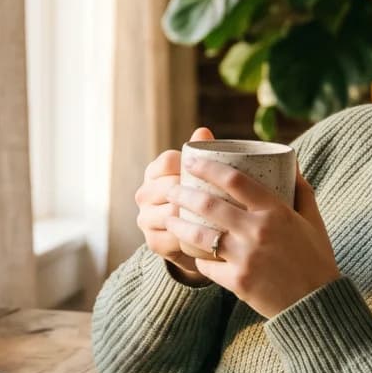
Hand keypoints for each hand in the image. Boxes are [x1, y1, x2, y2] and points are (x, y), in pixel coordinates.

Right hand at [134, 127, 214, 282]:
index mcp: (154, 171)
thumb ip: (203, 153)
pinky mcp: (152, 241)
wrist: (193, 239)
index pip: (168, 161)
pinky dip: (194, 238)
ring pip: (173, 213)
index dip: (190, 166)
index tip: (214, 174)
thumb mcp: (203, 176)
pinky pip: (175, 237)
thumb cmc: (200, 199)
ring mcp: (145, 218)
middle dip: (198, 194)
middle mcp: (144, 193)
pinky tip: (211, 236)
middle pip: (171, 188)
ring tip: (223, 218)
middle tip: (227, 198)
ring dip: (196, 216)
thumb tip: (203, 131)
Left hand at [164, 156, 339, 319]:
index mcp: (276, 211)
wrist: (317, 304)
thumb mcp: (313, 219)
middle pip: (207, 204)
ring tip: (169, 218)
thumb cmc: (315, 258)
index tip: (191, 161)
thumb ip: (301, 189)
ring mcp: (245, 258)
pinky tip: (191, 252)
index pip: (235, 180)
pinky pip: (206, 265)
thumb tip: (290, 161)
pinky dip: (198, 258)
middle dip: (182, 193)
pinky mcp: (237, 282)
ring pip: (198, 235)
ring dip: (178, 224)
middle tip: (170, 189)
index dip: (208, 167)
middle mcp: (257, 231)